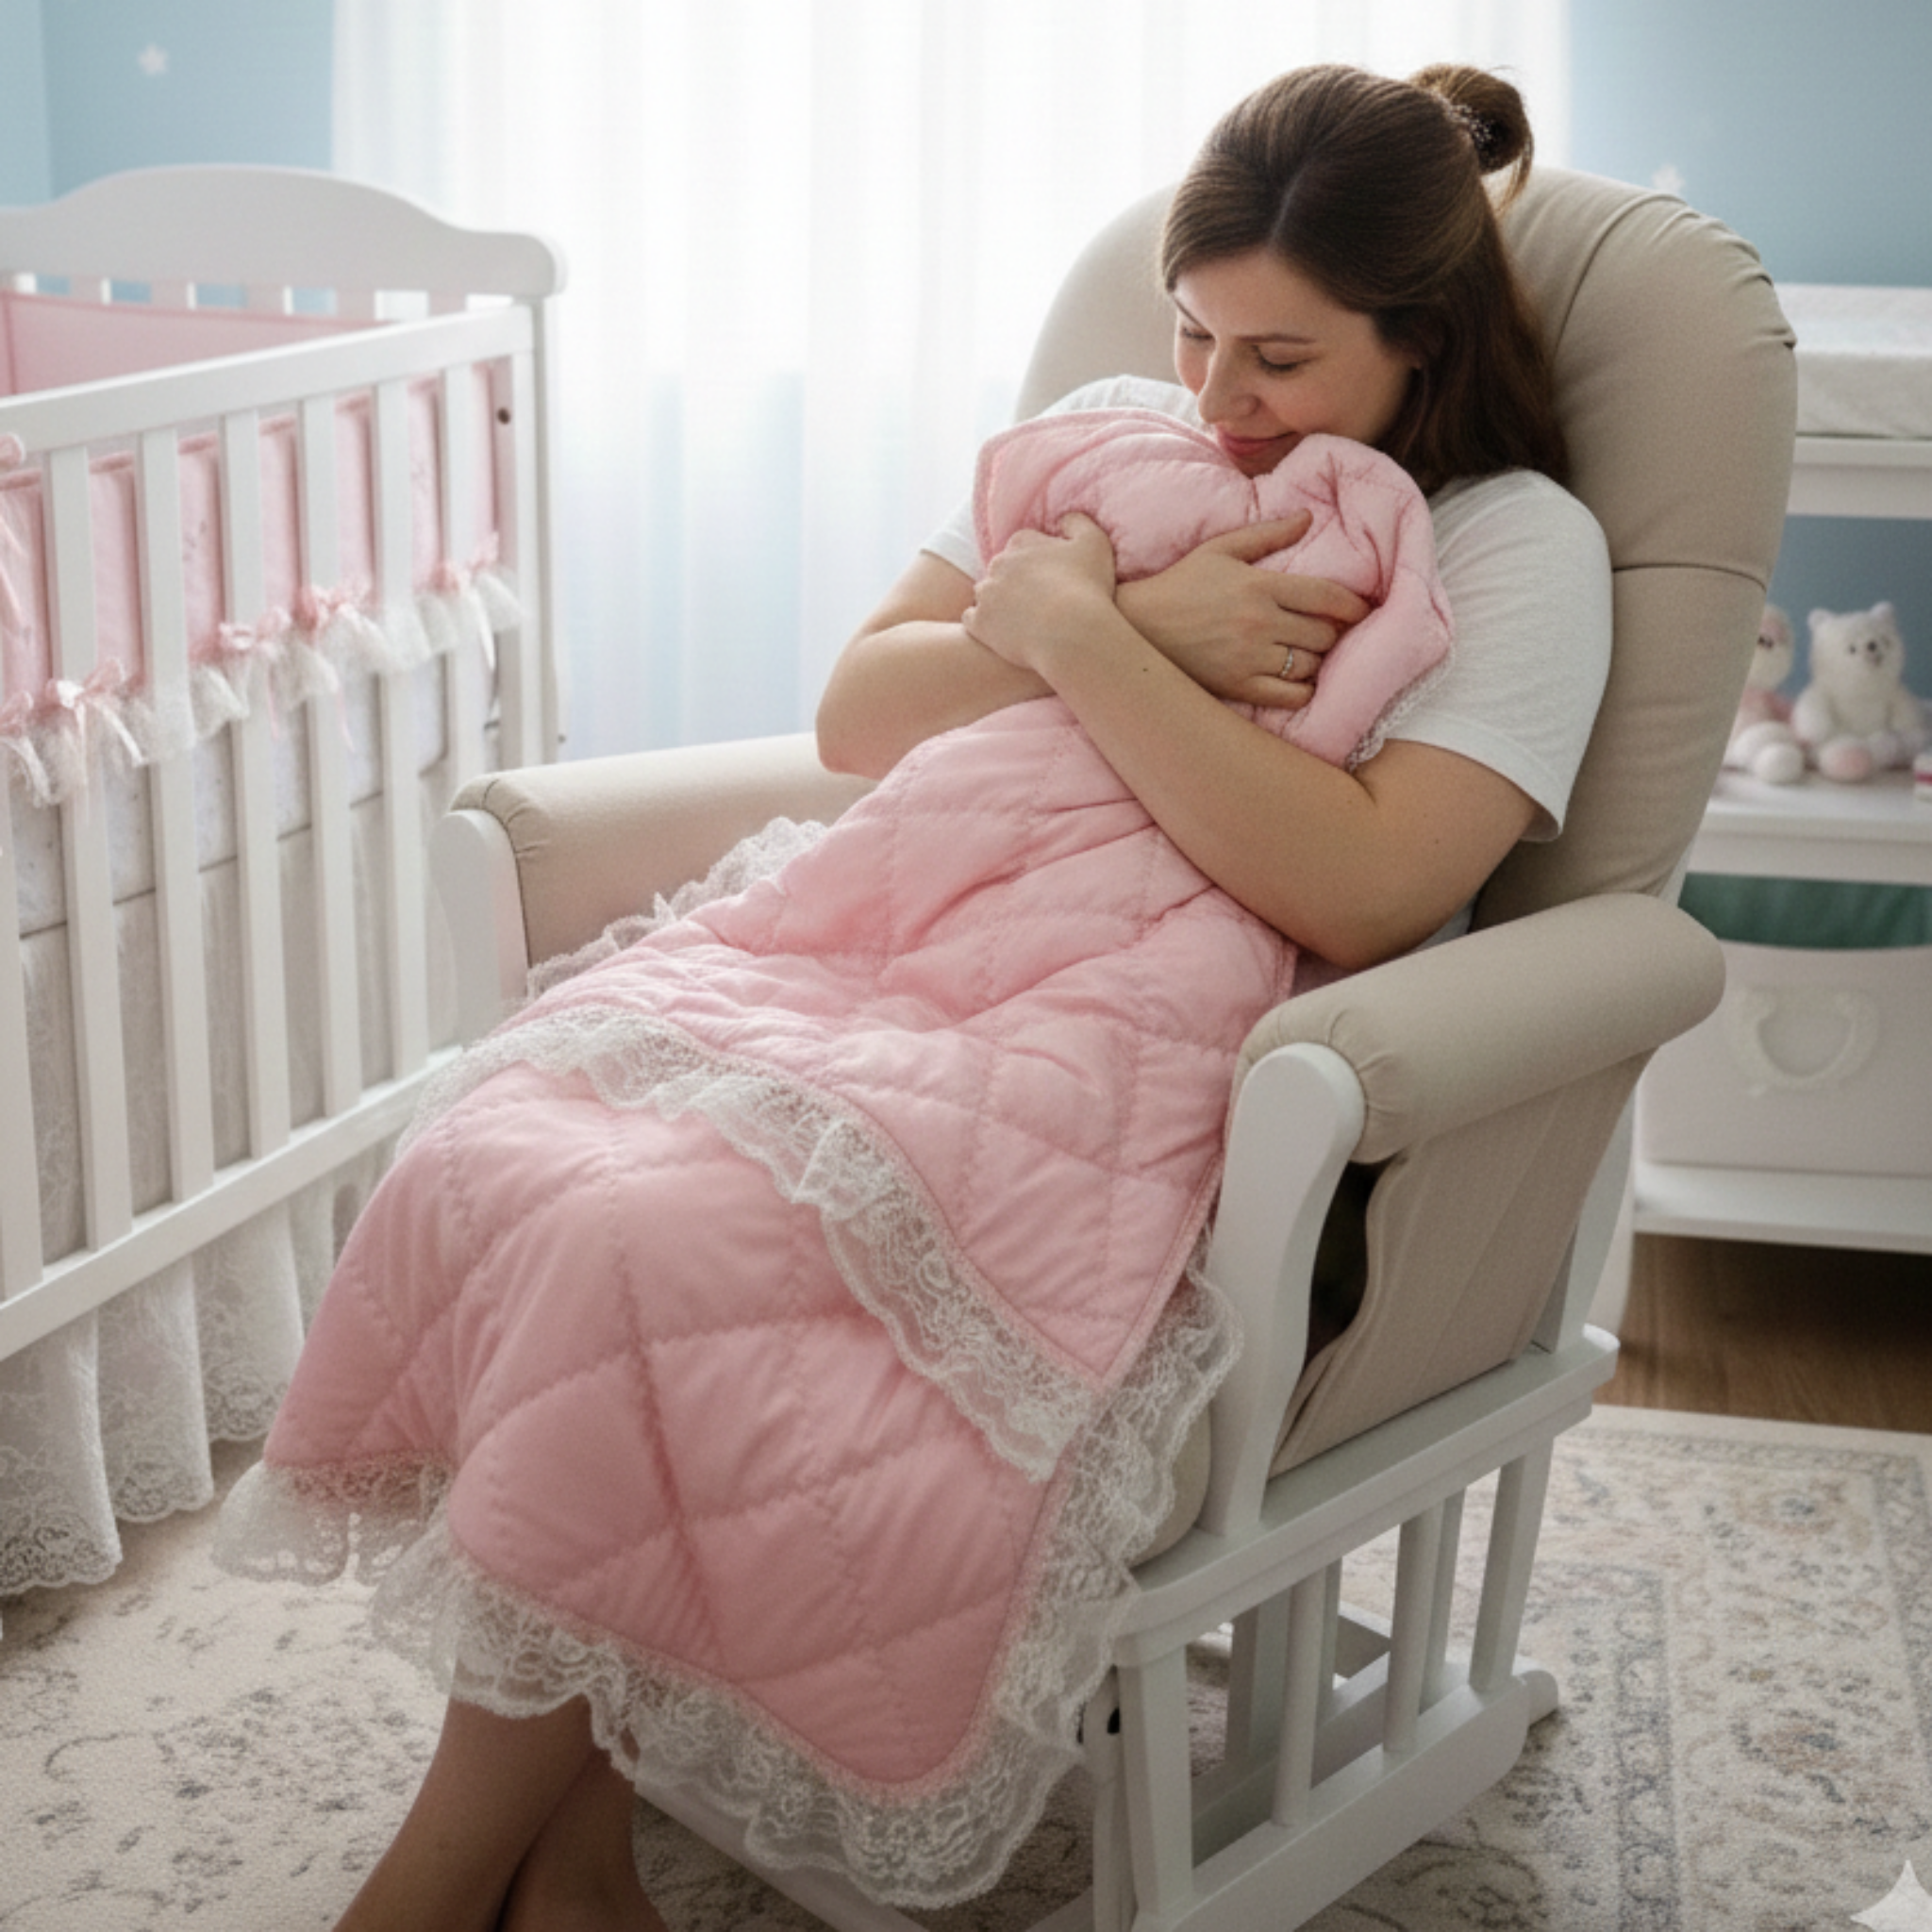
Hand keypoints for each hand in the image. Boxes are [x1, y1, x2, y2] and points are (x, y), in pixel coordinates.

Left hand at [962, 513, 1118, 675]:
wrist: (1071, 632)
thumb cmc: (1087, 587)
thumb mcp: (1095, 543)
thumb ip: (1078, 523)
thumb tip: (1064, 519)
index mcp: (1022, 542)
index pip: (1022, 544)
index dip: (1036, 560)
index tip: (1049, 576)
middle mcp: (998, 564)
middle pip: (1001, 569)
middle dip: (1014, 580)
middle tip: (1036, 600)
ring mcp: (985, 593)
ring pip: (985, 593)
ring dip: (997, 602)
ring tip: (1019, 619)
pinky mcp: (979, 623)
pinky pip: (972, 620)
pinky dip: (983, 626)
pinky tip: (1000, 633)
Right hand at [1115, 511, 1372, 707]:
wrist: (1133, 628)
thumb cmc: (1178, 585)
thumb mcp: (1219, 550)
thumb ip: (1267, 533)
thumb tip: (1308, 517)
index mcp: (1259, 585)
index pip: (1327, 597)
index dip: (1352, 606)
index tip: (1360, 610)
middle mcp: (1259, 622)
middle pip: (1324, 634)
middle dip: (1330, 633)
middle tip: (1323, 631)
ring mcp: (1249, 658)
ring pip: (1311, 665)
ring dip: (1315, 660)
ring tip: (1304, 653)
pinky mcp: (1238, 687)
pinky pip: (1292, 695)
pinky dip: (1301, 689)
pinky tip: (1292, 679)